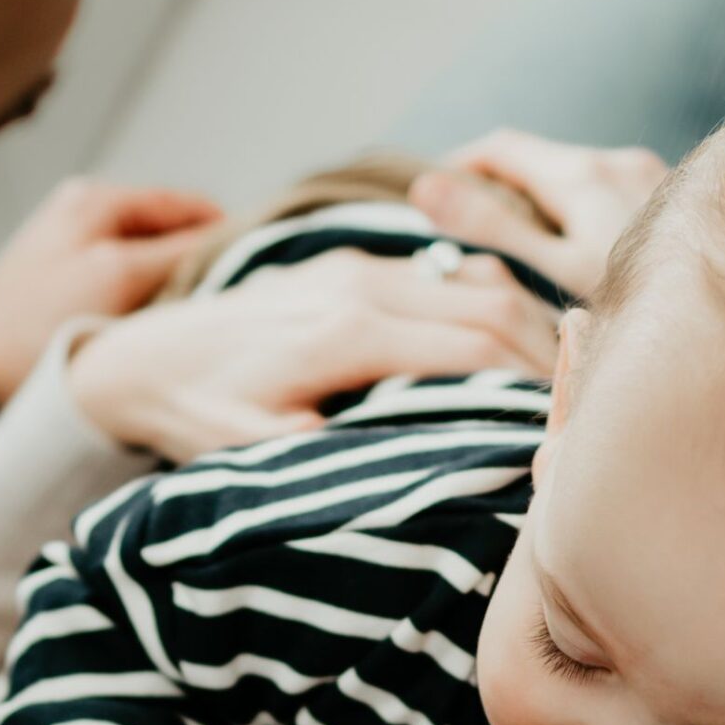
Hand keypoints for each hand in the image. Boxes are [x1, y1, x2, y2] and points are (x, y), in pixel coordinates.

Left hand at [0, 177, 222, 404]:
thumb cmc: (38, 326)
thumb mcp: (120, 277)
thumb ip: (182, 251)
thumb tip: (238, 235)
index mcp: (95, 198)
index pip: (188, 206)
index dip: (229, 236)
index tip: (260, 271)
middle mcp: (81, 212)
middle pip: (169, 233)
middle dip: (201, 264)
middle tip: (229, 305)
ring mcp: (70, 249)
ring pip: (149, 262)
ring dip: (174, 287)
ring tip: (192, 324)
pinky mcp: (61, 287)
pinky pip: (124, 286)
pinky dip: (145, 303)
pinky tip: (152, 333)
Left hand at [67, 245, 560, 463]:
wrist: (137, 354)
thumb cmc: (193, 411)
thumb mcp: (250, 447)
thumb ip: (328, 450)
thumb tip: (410, 458)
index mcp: (344, 333)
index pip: (472, 350)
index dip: (528, 387)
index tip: (565, 428)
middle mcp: (360, 286)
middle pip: (493, 304)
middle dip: (549, 352)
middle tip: (587, 402)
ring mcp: (359, 267)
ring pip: (478, 281)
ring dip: (529, 325)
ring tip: (566, 377)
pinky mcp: (353, 266)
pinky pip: (446, 275)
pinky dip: (493, 305)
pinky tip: (516, 345)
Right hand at [408, 130, 670, 302]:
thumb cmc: (649, 305)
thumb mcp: (557, 271)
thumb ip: (493, 227)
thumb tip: (425, 188)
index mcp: (583, 174)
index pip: (501, 147)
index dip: (457, 167)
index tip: (425, 200)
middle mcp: (620, 162)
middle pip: (541, 163)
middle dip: (500, 190)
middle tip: (467, 237)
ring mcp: (654, 179)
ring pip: (578, 181)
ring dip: (545, 206)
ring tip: (525, 259)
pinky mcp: (679, 200)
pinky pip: (613, 198)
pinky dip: (584, 217)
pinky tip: (586, 265)